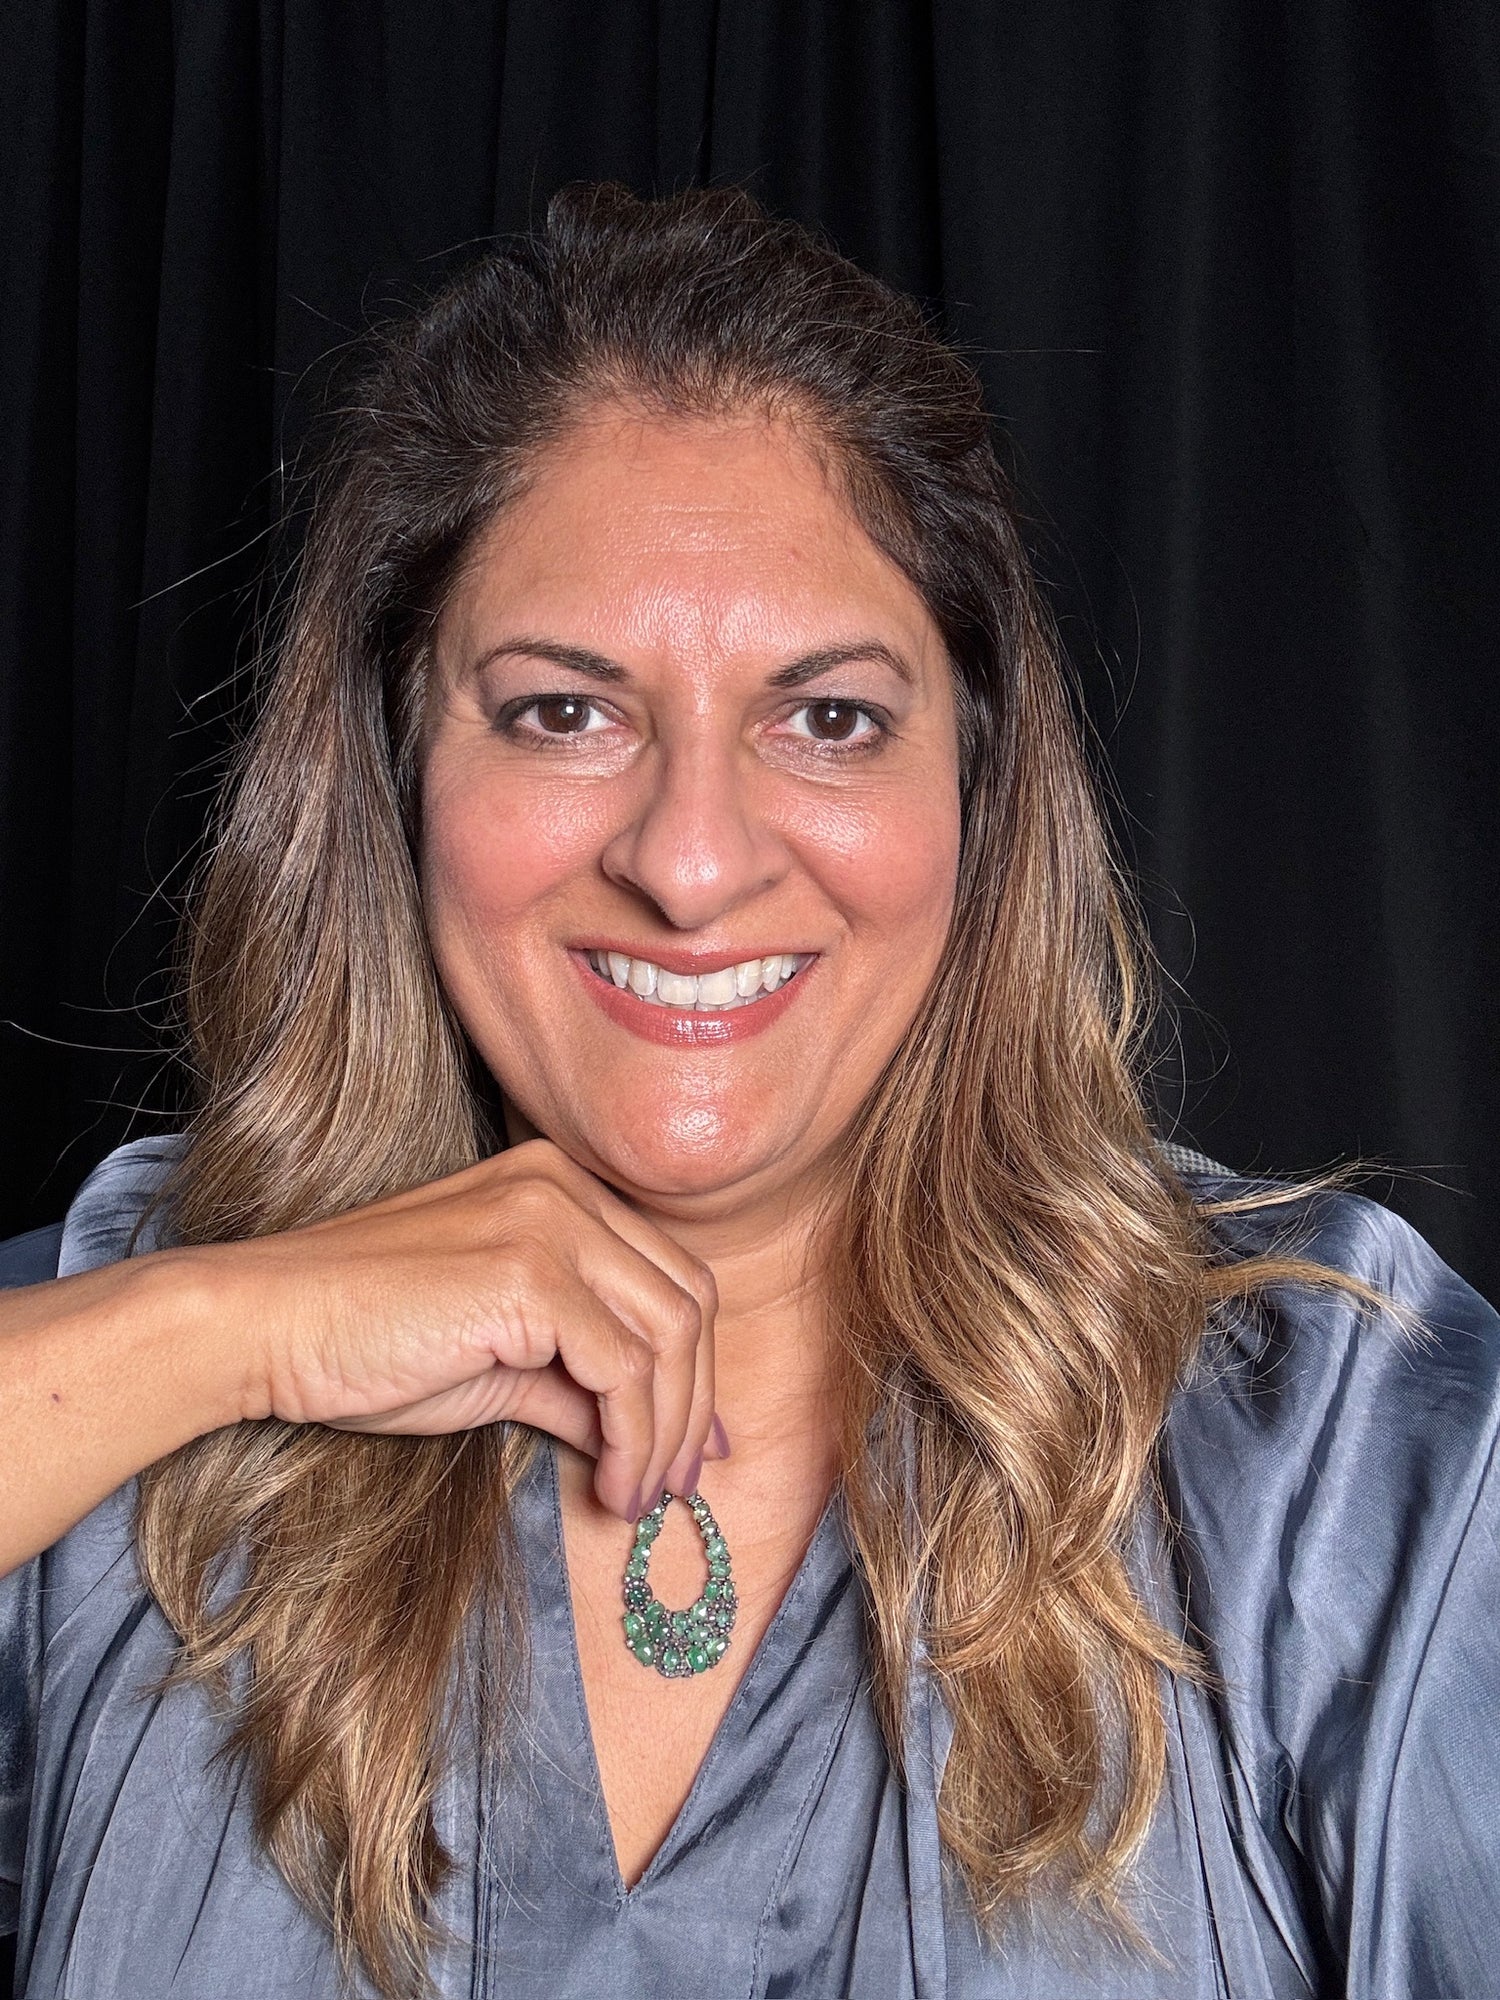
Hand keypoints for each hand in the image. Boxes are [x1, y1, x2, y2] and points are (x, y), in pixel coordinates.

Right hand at [194, 1140, 722, 1518]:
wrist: (267, 1324)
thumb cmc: (365, 1341)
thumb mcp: (499, 1363)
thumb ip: (578, 1386)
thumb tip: (650, 1445)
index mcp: (560, 1187)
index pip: (670, 1278)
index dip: (694, 1371)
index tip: (692, 1449)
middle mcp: (565, 1188)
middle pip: (687, 1302)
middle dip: (693, 1406)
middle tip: (677, 1485)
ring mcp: (549, 1221)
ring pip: (668, 1337)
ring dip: (667, 1433)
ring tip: (637, 1497)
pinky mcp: (528, 1272)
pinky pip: (623, 1369)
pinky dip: (633, 1438)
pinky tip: (609, 1485)